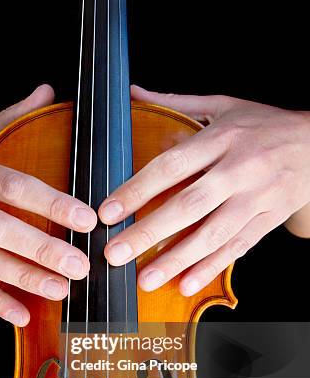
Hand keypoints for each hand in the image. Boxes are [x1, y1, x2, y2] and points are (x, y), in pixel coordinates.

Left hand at [99, 86, 309, 295]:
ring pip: (214, 233)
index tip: (108, 212)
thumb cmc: (263, 125)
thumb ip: (176, 103)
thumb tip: (133, 92)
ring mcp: (257, 197)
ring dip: (177, 259)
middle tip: (115, 254)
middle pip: (188, 205)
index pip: (171, 166)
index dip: (138, 190)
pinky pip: (238, 247)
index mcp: (222, 138)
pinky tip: (186, 284)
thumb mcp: (223, 105)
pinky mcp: (269, 219)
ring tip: (145, 279)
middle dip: (148, 233)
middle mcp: (239, 169)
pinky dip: (212, 267)